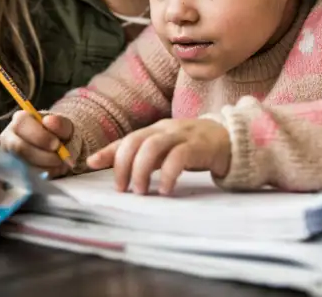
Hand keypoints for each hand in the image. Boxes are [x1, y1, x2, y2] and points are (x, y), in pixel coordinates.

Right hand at [0, 111, 73, 177]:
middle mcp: (9, 136)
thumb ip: (61, 123)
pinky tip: (53, 171)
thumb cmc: (59, 135)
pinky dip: (42, 176)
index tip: (57, 144)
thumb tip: (49, 121)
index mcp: (20, 119)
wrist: (58, 148)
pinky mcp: (11, 171)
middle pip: (19, 148)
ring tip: (60, 165)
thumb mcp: (65, 126)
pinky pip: (23, 177)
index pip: (22, 125)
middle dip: (43, 156)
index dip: (40, 137)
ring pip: (21, 165)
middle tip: (60, 159)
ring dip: (44, 168)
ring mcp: (7, 155)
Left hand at [86, 119, 230, 195]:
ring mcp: (182, 135)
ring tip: (141, 191)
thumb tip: (108, 169)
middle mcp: (165, 129)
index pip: (127, 138)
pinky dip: (168, 174)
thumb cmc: (192, 147)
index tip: (91, 163)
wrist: (229, 138)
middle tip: (122, 188)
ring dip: (142, 170)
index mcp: (155, 130)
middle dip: (124, 164)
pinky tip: (166, 190)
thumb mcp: (165, 150)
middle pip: (136, 140)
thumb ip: (142, 157)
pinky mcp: (198, 146)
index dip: (108, 151)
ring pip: (153, 146)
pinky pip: (179, 157)